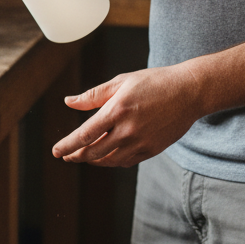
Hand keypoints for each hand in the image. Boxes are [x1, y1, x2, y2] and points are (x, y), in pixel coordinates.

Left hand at [51, 64, 204, 167]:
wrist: (188, 92)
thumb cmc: (153, 82)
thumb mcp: (121, 82)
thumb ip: (93, 95)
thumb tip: (69, 102)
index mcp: (117, 110)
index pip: (85, 135)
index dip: (68, 145)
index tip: (56, 151)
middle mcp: (128, 130)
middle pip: (94, 152)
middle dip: (76, 156)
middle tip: (66, 155)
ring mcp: (141, 142)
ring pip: (109, 160)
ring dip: (93, 160)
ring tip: (83, 155)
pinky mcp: (151, 150)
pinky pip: (126, 161)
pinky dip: (112, 160)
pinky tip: (106, 156)